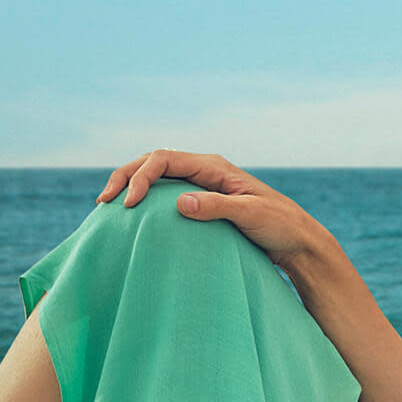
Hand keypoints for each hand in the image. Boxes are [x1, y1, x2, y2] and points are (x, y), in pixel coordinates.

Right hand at [97, 150, 323, 267]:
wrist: (298, 242)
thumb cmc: (280, 226)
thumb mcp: (251, 215)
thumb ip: (217, 207)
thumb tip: (179, 201)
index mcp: (214, 167)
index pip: (164, 159)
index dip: (140, 176)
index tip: (129, 204)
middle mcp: (205, 171)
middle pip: (154, 163)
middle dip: (126, 176)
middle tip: (104, 201)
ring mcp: (203, 187)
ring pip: (157, 177)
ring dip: (132, 186)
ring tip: (110, 206)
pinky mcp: (203, 204)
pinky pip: (166, 195)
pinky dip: (147, 201)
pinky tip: (134, 218)